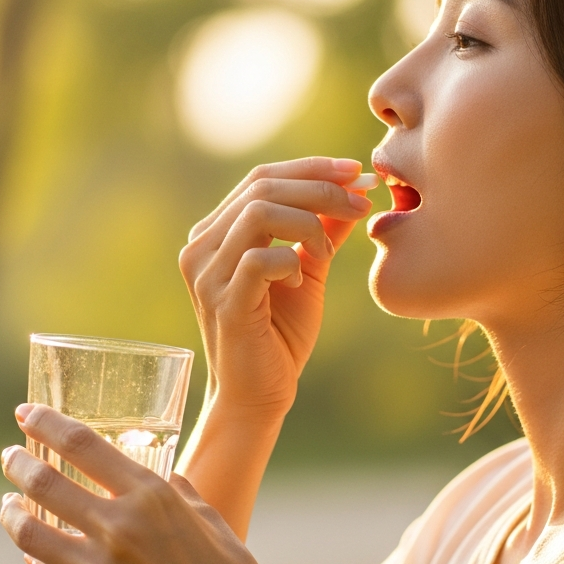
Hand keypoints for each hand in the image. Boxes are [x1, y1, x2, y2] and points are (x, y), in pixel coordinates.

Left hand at [0, 405, 314, 563]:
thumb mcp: (209, 518)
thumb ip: (179, 493)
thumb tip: (164, 478)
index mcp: (152, 496)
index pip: (84, 445)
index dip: (47, 423)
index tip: (26, 412)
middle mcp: (119, 528)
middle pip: (46, 484)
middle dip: (19, 464)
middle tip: (10, 456)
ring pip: (31, 533)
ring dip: (13, 513)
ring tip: (8, 504)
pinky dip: (36, 560)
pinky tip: (34, 553)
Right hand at [178, 157, 374, 417]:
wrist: (259, 395)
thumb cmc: (280, 332)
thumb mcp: (309, 269)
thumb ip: (325, 228)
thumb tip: (356, 187)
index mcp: (217, 232)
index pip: (262, 177)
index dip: (311, 168)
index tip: (356, 171)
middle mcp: (202, 246)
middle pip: (262, 186)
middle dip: (320, 188)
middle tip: (361, 201)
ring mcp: (207, 274)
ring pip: (258, 213)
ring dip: (308, 223)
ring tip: (327, 251)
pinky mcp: (223, 303)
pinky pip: (260, 259)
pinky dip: (291, 261)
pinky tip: (300, 280)